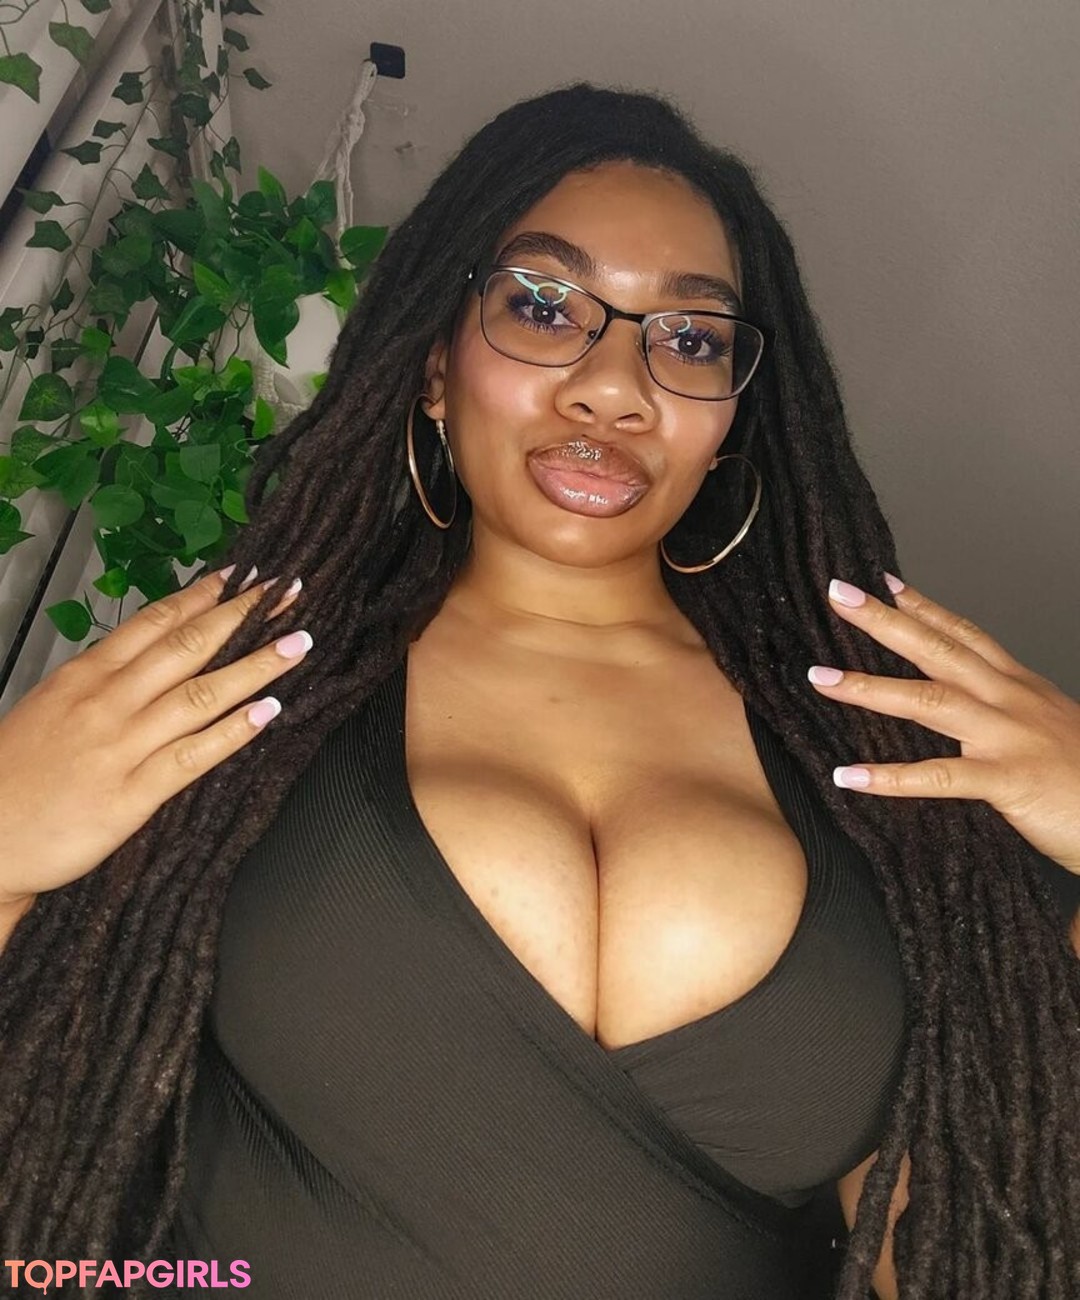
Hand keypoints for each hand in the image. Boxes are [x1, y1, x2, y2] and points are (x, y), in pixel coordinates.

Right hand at [0, 566, 309, 904]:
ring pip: (202, 694)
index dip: (205, 596)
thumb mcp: (49, 707)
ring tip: (298, 642)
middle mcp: (107, 703)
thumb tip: (148, 660)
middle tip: (286, 591)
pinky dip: (234, 732)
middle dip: (243, 615)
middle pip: (188, 647)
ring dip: (257, 665)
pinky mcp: (132, 795)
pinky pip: (193, 756)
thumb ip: (100, 682)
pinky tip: (269, 712)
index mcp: (85, 677)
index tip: (243, 575)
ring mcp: (122, 747)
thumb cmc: (13, 777)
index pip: (156, 623)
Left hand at [806, 574, 1079, 874]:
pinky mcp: (1008, 780)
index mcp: (1020, 688)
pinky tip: (849, 775)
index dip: (926, 607)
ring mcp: (1008, 738)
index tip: (887, 583)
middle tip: (839, 594)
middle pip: (938, 650)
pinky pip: (938, 777)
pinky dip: (889, 777)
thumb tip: (976, 709)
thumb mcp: (1051, 729)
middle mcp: (1011, 702)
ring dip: (869, 688)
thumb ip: (1011, 714)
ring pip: (928, 701)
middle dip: (885, 621)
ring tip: (821, 678)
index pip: (966, 635)